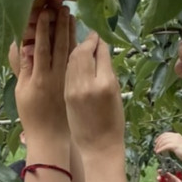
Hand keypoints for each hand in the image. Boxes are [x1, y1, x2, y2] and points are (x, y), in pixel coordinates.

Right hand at [13, 5, 74, 140]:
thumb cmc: (32, 115)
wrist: (51, 136)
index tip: (45, 12)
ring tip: (72, 17)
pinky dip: (80, 49)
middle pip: (60, 46)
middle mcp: (56, 77)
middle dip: (62, 25)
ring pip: (72, 53)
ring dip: (72, 33)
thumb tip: (20, 46)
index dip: (44, 28)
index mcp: (40, 78)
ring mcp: (69, 81)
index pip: (43, 47)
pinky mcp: (78, 86)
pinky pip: (80, 64)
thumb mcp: (21, 92)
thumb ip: (21, 68)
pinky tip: (82, 38)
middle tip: (63, 8)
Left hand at [65, 33, 124, 154]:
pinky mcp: (65, 94)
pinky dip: (71, 62)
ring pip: (71, 60)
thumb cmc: (113, 122)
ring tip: (82, 45)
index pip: (101, 53)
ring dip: (76, 48)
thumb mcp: (116, 94)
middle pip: (83, 52)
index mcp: (106, 83)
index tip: (99, 36)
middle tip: (90, 37)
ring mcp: (74, 89)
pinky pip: (67, 71)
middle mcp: (88, 84)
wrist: (98, 145)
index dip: (99, 42)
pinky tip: (74, 60)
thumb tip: (101, 53)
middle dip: (86, 41)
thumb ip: (108, 73)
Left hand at [154, 131, 181, 162]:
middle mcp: (176, 136)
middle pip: (163, 137)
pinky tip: (158, 152)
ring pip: (163, 142)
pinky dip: (160, 149)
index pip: (166, 134)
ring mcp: (175, 140)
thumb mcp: (180, 145)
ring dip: (158, 146)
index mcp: (177, 135)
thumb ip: (174, 143)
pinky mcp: (175, 146)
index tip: (156, 141)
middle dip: (158, 142)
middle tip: (155, 147)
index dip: (160, 137)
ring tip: (156, 150)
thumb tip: (167, 145)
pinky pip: (164, 146)